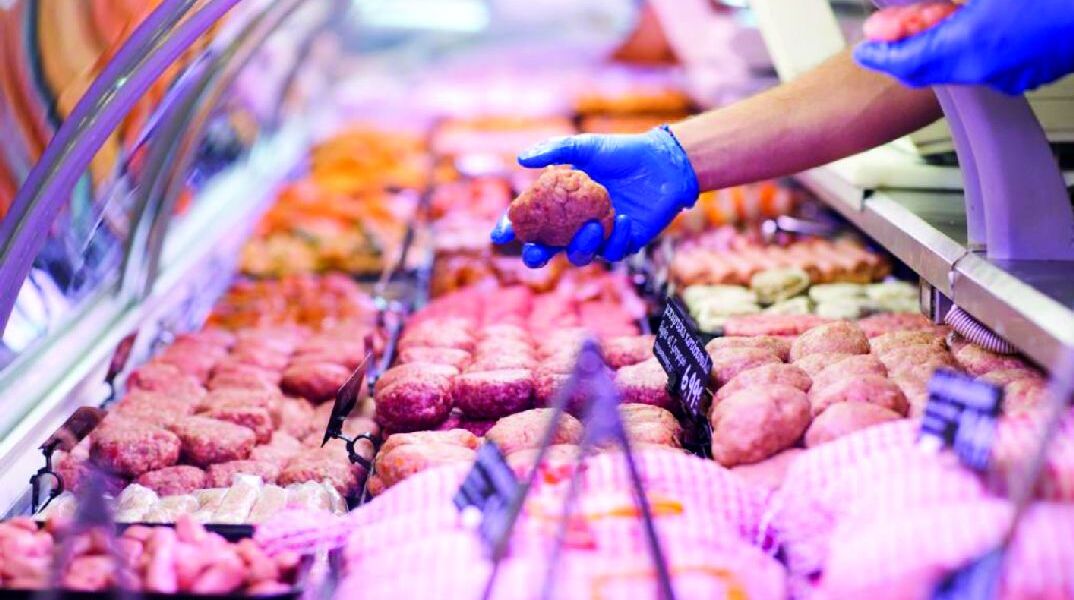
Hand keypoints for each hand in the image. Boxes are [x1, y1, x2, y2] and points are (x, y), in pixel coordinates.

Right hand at [490, 126, 699, 267]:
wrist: (661, 162)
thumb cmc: (621, 153)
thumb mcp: (586, 147)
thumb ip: (555, 151)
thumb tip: (521, 159)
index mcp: (561, 205)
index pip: (530, 222)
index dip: (512, 230)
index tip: (498, 235)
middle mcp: (575, 225)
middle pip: (548, 251)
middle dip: (537, 256)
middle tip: (535, 253)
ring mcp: (598, 237)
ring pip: (580, 256)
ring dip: (582, 246)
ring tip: (593, 225)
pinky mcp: (623, 243)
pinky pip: (613, 251)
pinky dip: (617, 238)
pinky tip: (626, 218)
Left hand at [854, 0, 1073, 94]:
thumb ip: (938, 2)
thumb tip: (915, 8)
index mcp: (969, 47)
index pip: (904, 61)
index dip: (880, 52)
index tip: (865, 45)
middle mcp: (989, 69)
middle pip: (929, 67)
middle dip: (906, 48)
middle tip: (889, 29)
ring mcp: (1018, 72)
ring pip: (961, 62)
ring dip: (940, 41)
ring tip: (933, 13)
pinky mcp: (1040, 66)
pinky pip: (991, 59)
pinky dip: (972, 42)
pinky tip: (976, 16)